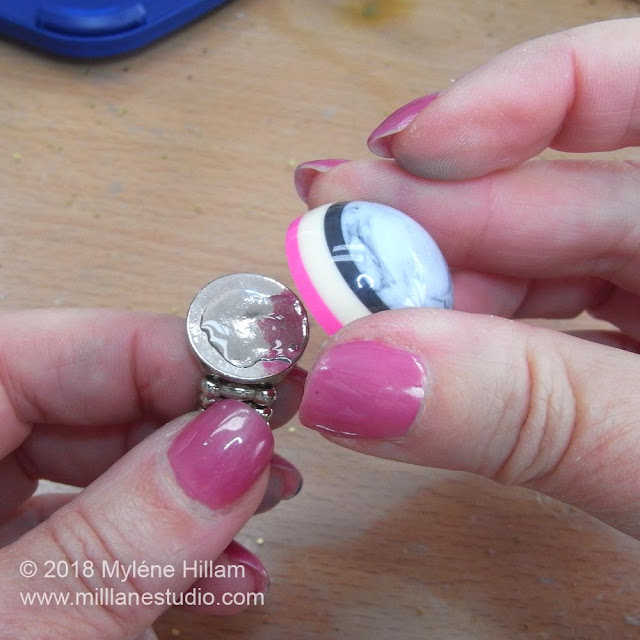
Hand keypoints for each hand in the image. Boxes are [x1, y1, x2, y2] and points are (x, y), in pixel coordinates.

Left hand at [0, 309, 302, 638]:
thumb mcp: (21, 634)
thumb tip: (232, 444)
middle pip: (78, 406)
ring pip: (96, 471)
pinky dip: (159, 548)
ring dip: (190, 494)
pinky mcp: (11, 571)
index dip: (150, 351)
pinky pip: (91, 532)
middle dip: (186, 426)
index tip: (246, 376)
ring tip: (258, 511)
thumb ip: (116, 541)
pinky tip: (218, 573)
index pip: (35, 352)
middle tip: (265, 439)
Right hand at [293, 18, 639, 539]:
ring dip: (435, 290)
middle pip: (565, 190)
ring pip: (537, 266)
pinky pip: (540, 329)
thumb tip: (359, 377)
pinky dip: (467, 343)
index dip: (522, 98)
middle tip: (334, 246)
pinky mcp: (638, 364)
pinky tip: (412, 353)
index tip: (408, 148)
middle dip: (434, 219)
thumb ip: (536, 417)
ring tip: (356, 314)